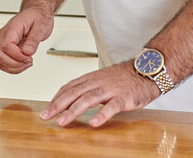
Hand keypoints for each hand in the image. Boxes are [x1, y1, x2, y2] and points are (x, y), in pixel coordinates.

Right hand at [0, 7, 52, 73]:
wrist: (36, 12)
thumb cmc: (38, 17)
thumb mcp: (41, 27)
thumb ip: (33, 40)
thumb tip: (27, 52)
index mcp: (12, 28)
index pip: (6, 46)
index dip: (17, 56)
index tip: (29, 57)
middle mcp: (5, 35)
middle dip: (15, 64)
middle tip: (28, 62)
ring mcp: (4, 41)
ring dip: (13, 67)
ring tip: (26, 63)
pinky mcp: (6, 47)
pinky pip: (3, 60)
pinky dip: (12, 67)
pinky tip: (22, 64)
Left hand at [40, 62, 160, 127]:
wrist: (147, 70)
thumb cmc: (123, 78)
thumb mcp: (101, 79)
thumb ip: (87, 88)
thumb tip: (71, 99)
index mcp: (90, 78)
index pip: (68, 87)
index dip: (56, 98)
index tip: (46, 109)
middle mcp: (97, 82)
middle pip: (73, 93)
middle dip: (57, 105)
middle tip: (45, 116)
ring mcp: (110, 89)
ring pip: (87, 99)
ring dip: (72, 111)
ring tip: (62, 122)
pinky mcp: (124, 97)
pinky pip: (111, 106)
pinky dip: (101, 115)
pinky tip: (93, 123)